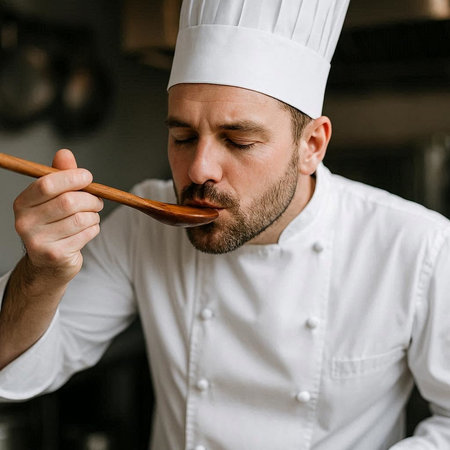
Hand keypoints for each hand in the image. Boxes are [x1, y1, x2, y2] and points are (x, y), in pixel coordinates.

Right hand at [13, 149, 102, 282]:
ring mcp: (38, 241)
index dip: (72, 178)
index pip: (47, 184)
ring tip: (91, 217)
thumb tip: (64, 153)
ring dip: (94, 216)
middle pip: (68, 202)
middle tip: (97, 201)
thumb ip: (60, 177)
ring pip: (80, 219)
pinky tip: (87, 231)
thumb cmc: (54, 224)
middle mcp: (25, 222)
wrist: (48, 263)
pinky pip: (86, 234)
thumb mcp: (54, 199)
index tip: (88, 177)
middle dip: (90, 199)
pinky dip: (93, 229)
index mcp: (22, 203)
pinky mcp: (54, 255)